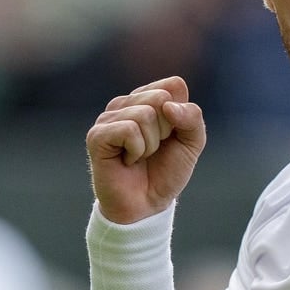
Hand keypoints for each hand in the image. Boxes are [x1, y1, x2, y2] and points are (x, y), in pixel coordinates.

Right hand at [86, 76, 205, 223]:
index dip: (180, 115)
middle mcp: (126, 103)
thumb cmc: (166, 171)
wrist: (147, 205)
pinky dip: (137, 150)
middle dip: (166, 130)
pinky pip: (128, 130)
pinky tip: (128, 160)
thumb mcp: (192, 143)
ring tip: (140, 156)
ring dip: (151, 144)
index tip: (171, 136)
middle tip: (154, 149)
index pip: (174, 85)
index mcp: (147, 98)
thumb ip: (192, 118)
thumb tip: (168, 106)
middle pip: (161, 98)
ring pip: (145, 114)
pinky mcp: (97, 135)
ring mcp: (108, 117)